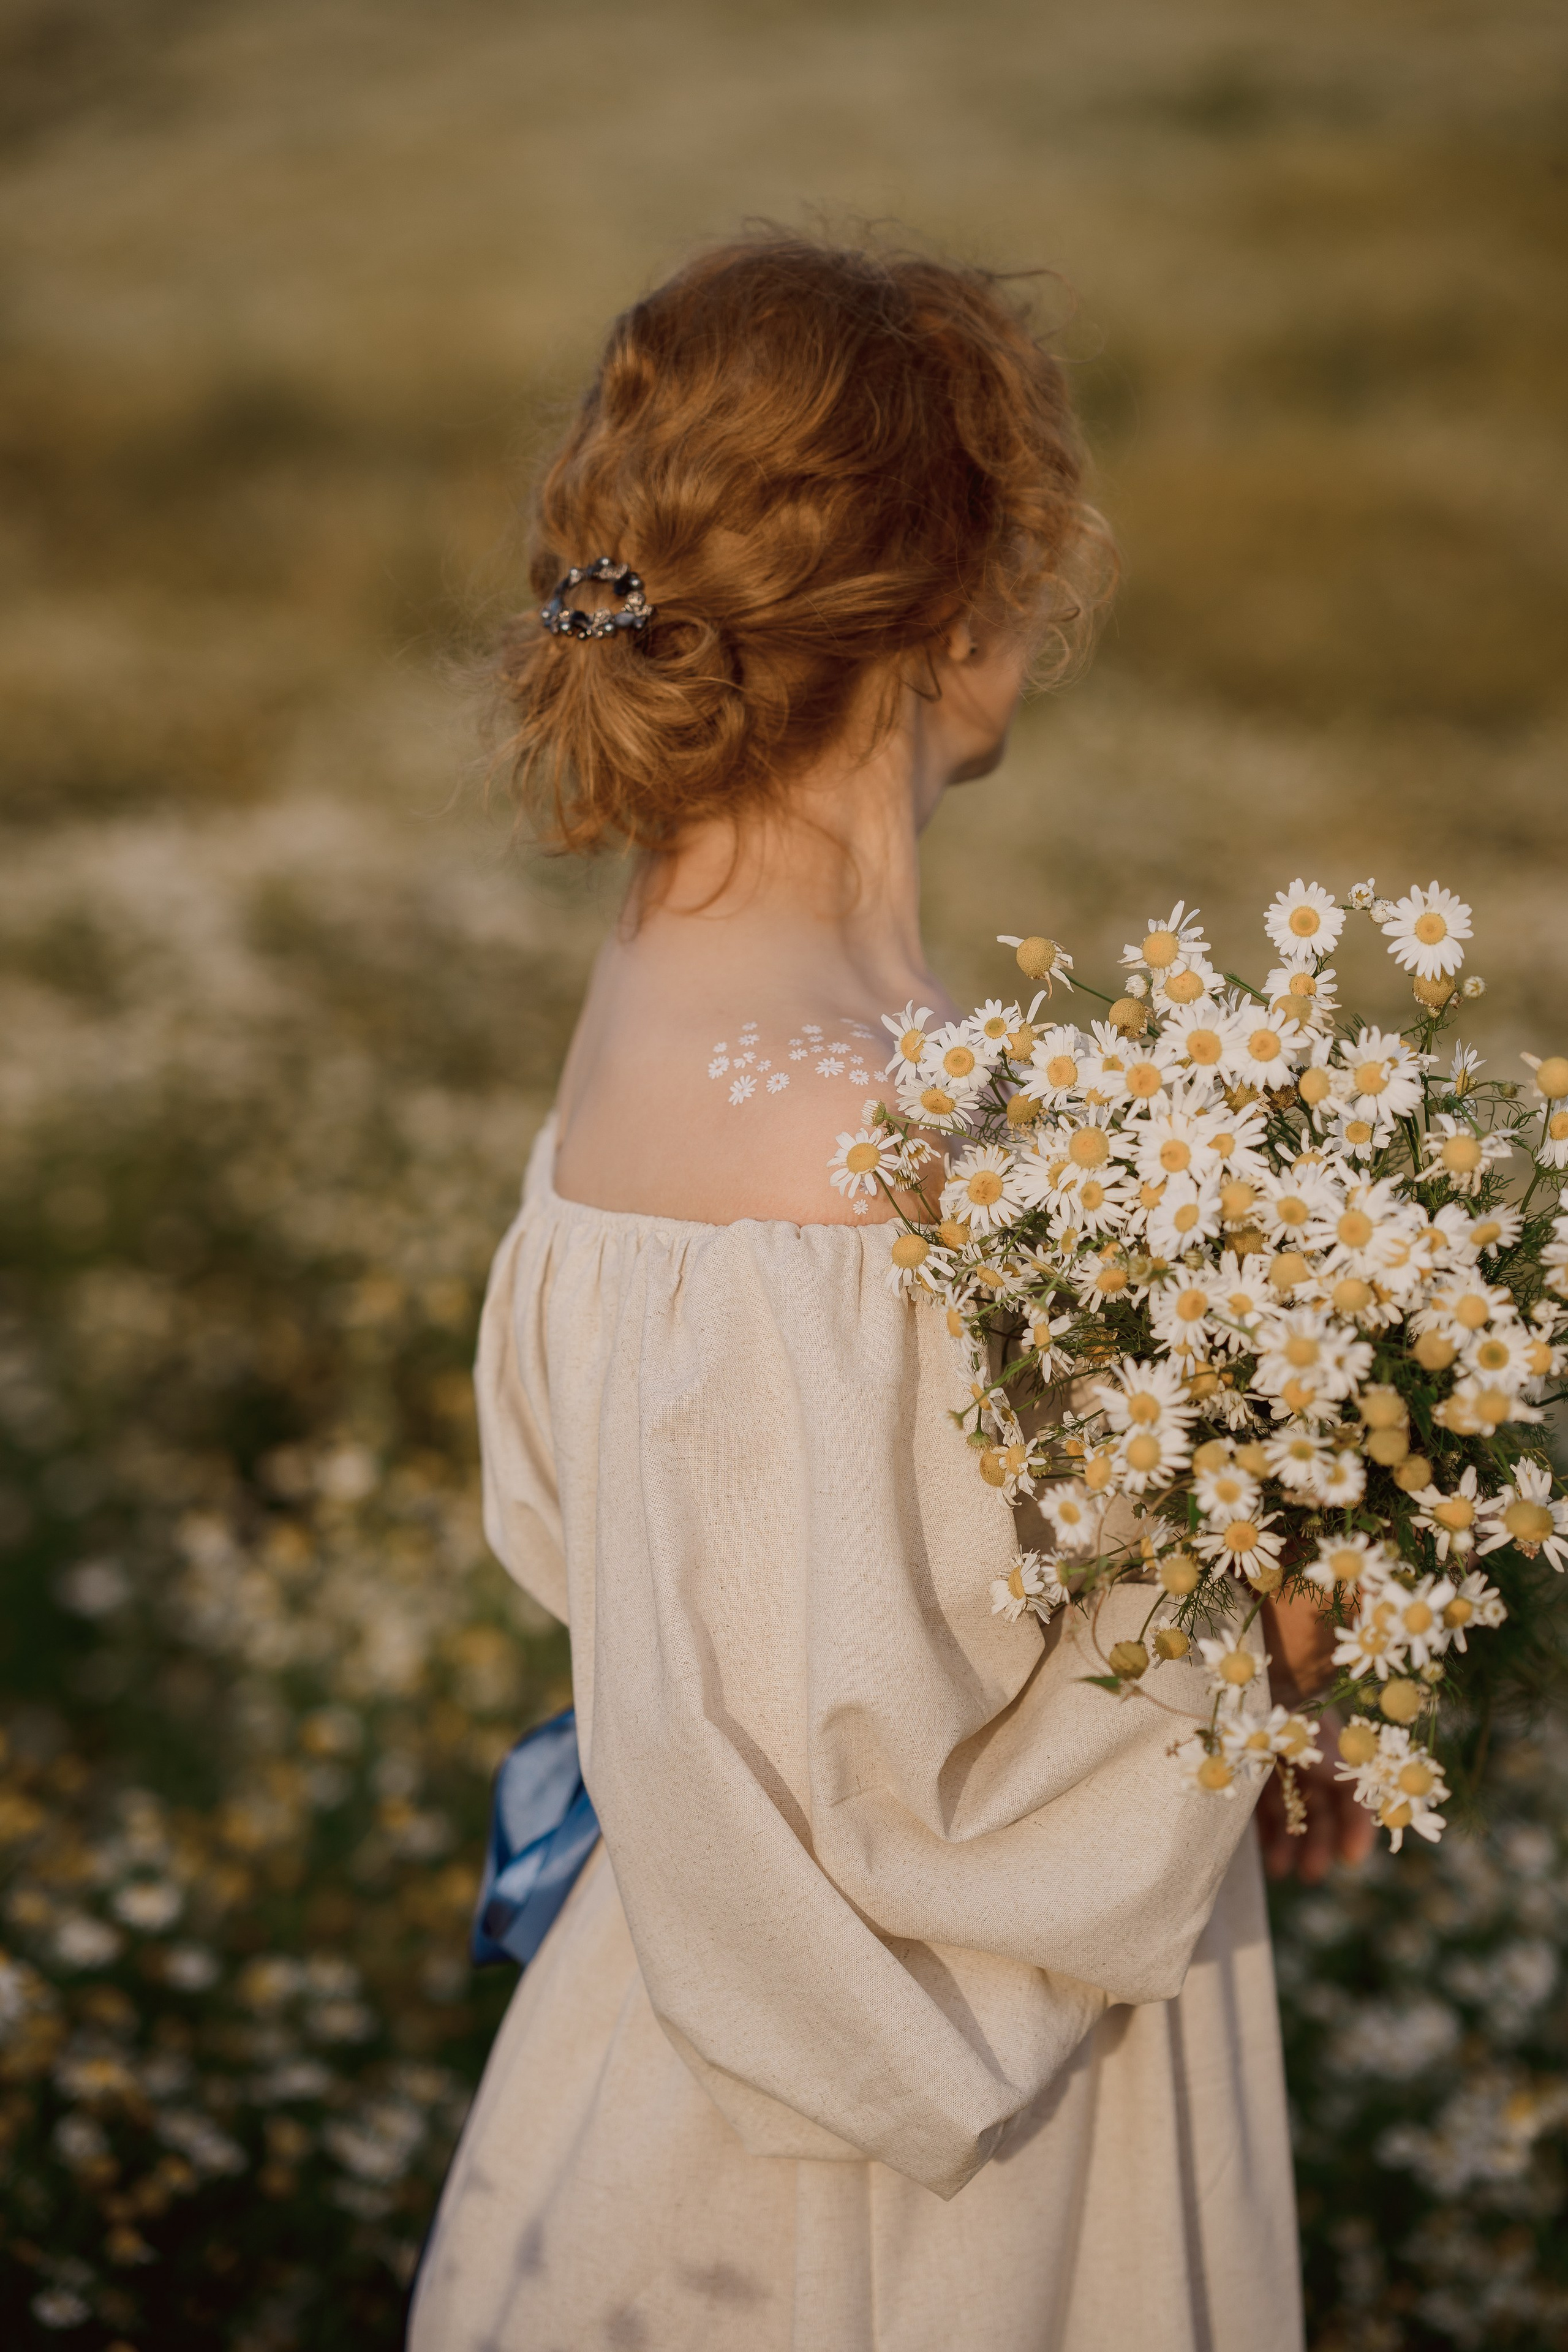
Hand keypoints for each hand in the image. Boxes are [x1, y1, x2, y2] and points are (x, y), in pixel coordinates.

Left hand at [1255, 1711, 1376, 1883]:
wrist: (1222, 1669)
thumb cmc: (1257, 1695)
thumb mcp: (1289, 1725)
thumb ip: (1317, 1751)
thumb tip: (1344, 1778)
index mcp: (1324, 1740)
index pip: (1353, 1788)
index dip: (1357, 1825)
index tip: (1351, 1860)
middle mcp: (1306, 1752)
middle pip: (1324, 1804)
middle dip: (1320, 1841)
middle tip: (1310, 1875)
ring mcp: (1277, 1760)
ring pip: (1295, 1808)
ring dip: (1292, 1842)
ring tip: (1280, 1872)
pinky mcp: (1249, 1768)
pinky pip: (1266, 1806)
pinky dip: (1270, 1831)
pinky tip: (1266, 1855)